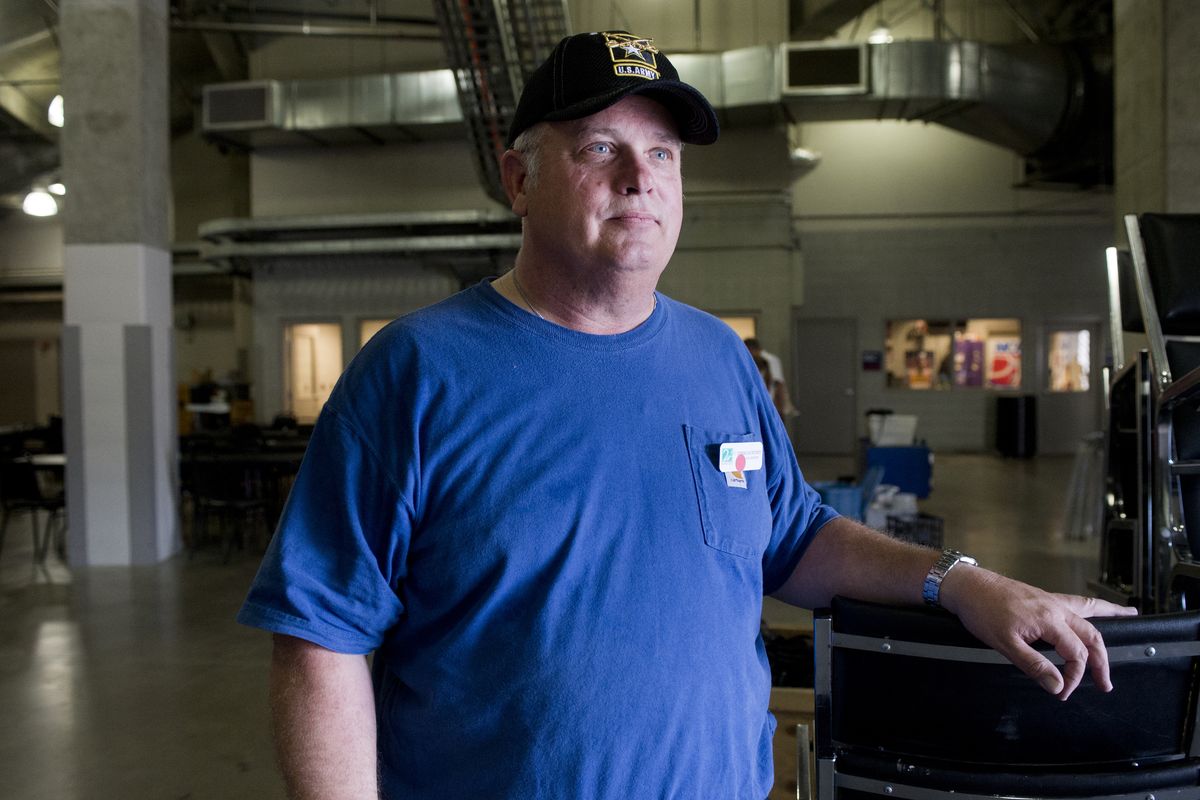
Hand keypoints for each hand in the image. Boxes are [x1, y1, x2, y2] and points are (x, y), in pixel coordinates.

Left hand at [940, 567, 1137, 699]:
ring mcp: (1051, 600)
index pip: (1076, 654)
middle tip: (1106, 684)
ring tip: (1131, 618)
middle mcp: (1056, 607)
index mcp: (1049, 620)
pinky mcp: (1044, 597)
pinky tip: (1100, 607)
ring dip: (1109, 621)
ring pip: (1090, 612)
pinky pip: (1077, 601)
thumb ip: (1034, 666)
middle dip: (1102, 661)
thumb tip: (1058, 685)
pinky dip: (1094, 605)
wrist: (967, 585)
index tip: (1064, 691)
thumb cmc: (982, 612)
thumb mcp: (1005, 645)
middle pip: (1091, 635)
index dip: (1074, 676)